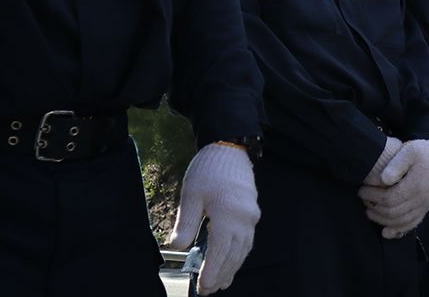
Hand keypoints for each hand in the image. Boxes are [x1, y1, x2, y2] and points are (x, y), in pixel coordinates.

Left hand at [169, 143, 259, 294]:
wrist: (230, 147)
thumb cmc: (209, 169)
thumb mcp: (191, 194)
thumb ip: (186, 222)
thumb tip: (176, 247)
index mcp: (228, 216)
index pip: (220, 252)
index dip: (211, 272)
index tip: (203, 287)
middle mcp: (244, 219)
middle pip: (234, 255)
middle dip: (222, 274)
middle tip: (209, 290)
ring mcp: (251, 216)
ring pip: (243, 249)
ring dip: (233, 267)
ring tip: (222, 282)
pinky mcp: (252, 211)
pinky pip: (248, 240)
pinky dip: (240, 254)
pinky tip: (232, 260)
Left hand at [357, 139, 428, 238]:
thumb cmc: (421, 152)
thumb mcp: (409, 151)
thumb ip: (396, 164)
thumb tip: (384, 180)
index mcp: (416, 185)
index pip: (390, 198)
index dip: (372, 197)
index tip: (362, 190)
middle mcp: (421, 199)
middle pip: (394, 212)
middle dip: (375, 208)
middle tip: (363, 199)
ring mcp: (424, 206)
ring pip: (401, 222)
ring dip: (382, 220)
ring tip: (369, 211)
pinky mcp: (424, 210)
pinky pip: (411, 225)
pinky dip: (397, 231)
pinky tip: (386, 232)